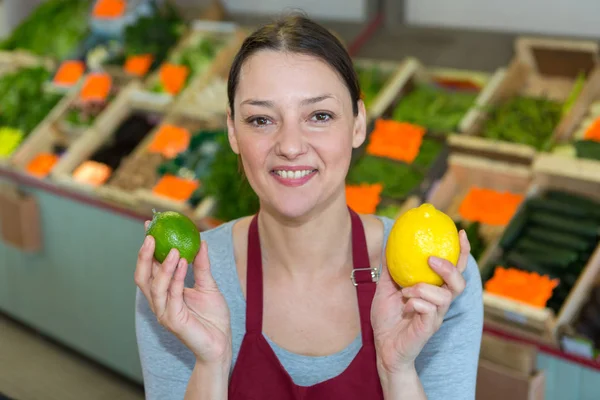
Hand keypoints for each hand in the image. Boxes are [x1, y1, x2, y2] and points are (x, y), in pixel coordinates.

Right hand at [135, 221, 231, 365]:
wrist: (221, 343)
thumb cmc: (213, 318)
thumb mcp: (208, 285)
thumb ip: (202, 266)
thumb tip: (201, 242)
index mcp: (164, 293)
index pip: (150, 268)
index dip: (147, 248)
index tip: (149, 226)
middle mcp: (159, 302)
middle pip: (143, 277)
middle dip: (144, 255)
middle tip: (150, 235)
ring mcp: (164, 312)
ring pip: (155, 286)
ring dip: (164, 266)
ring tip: (173, 248)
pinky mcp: (173, 321)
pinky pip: (173, 296)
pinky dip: (177, 278)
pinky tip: (184, 262)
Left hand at [371, 230, 470, 373]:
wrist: (383, 347)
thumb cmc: (388, 318)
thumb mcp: (386, 288)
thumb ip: (391, 268)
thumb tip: (389, 242)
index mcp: (434, 291)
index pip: (454, 269)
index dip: (461, 252)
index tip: (460, 233)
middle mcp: (440, 303)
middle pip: (459, 283)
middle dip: (449, 268)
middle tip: (432, 259)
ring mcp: (436, 316)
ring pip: (444, 297)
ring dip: (423, 288)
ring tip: (407, 290)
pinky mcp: (428, 328)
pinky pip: (429, 310)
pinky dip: (415, 303)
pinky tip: (405, 306)